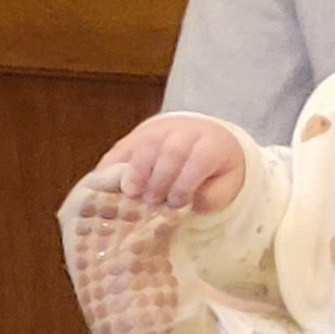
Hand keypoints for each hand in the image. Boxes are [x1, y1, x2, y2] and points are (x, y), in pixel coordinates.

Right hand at [99, 114, 247, 213]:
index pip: (200, 158)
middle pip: (172, 150)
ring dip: (137, 171)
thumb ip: (211, 196)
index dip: (186, 182)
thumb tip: (190, 203)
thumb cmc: (212, 171)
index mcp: (212, 144)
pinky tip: (109, 185)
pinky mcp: (136, 137)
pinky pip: (122, 149)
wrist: (202, 140)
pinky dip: (113, 167)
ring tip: (132, 193)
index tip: (177, 202)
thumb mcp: (225, 185)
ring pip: (146, 145)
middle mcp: (186, 132)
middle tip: (152, 200)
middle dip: (161, 178)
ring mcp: (159, 130)